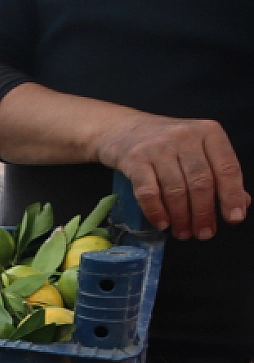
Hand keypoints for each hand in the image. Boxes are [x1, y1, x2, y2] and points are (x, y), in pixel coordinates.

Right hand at [95, 113, 248, 239]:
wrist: (122, 128)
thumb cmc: (166, 143)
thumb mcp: (197, 150)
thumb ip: (218, 173)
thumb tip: (241, 203)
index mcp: (209, 132)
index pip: (226, 167)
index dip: (232, 195)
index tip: (234, 218)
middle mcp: (185, 136)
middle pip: (201, 182)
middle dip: (204, 213)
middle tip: (204, 234)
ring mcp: (158, 147)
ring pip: (176, 189)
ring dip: (181, 217)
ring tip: (183, 232)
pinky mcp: (135, 159)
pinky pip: (148, 192)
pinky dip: (156, 212)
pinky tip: (162, 223)